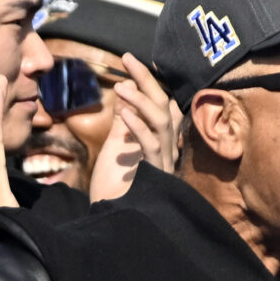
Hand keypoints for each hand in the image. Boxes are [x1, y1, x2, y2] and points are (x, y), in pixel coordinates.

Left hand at [87, 55, 182, 202]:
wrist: (113, 222)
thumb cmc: (115, 189)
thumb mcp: (117, 147)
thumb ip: (124, 122)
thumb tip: (125, 91)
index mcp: (159, 142)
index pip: (162, 104)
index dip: (151, 82)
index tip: (133, 61)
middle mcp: (166, 149)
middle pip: (165, 106)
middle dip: (147, 80)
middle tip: (128, 58)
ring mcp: (163, 161)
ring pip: (163, 122)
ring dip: (142, 101)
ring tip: (121, 85)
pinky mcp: (155, 175)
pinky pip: (150, 146)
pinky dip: (138, 127)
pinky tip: (123, 113)